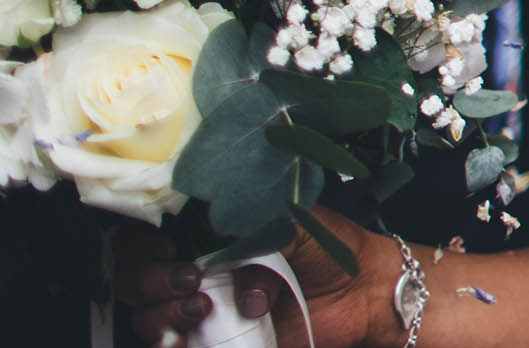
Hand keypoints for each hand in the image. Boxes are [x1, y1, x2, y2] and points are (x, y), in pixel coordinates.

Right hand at [110, 207, 393, 347]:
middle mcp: (197, 270)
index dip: (140, 242)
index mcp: (208, 233)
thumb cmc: (330, 248)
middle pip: (134, 278)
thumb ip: (248, 231)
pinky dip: (172, 347)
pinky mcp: (216, 341)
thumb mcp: (291, 222)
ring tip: (203, 309)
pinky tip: (186, 340)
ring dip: (162, 314)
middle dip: (149, 279)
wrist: (363, 292)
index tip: (165, 246)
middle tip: (189, 279)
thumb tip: (213, 256)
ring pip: (147, 317)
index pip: (146, 235)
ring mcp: (202, 309)